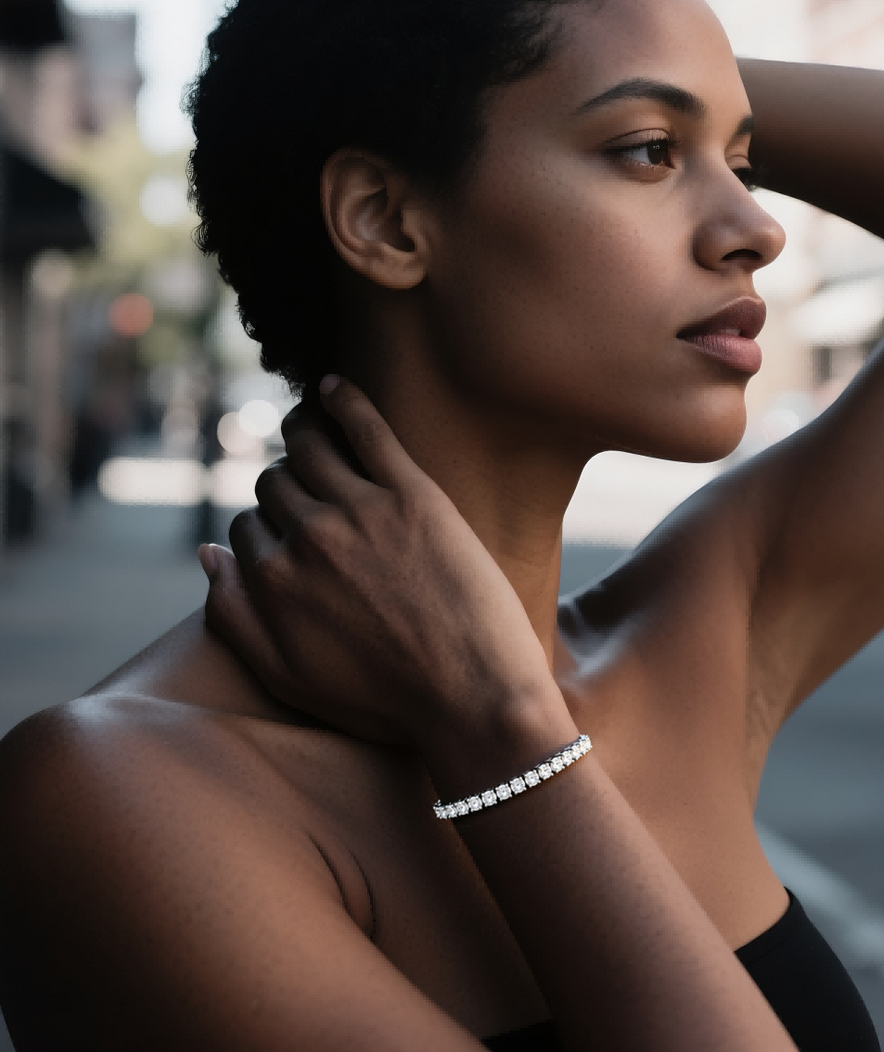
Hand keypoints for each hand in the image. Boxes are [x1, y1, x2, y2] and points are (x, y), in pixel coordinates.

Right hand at [202, 379, 559, 757]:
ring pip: (308, 447)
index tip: (284, 532)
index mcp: (273, 581)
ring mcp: (361, 509)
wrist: (475, 698)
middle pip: (274, 484)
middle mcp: (308, 537)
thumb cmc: (384, 700)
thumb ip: (234, 617)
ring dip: (300, 434)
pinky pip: (367, 427)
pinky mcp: (413, 493)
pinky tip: (334, 386)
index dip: (262, 529)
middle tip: (305, 487)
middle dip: (281, 484)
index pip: (245, 528)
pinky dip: (344, 399)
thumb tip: (206, 554)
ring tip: (308, 429)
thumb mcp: (287, 678)